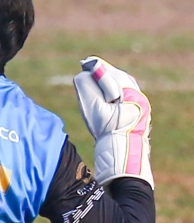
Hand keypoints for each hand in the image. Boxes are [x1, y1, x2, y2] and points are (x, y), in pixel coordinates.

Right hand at [73, 56, 152, 188]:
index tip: (83, 64)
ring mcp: (139, 105)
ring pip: (118, 86)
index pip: (108, 72)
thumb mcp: (94, 109)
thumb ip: (86, 87)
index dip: (94, 68)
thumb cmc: (107, 134)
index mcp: (131, 94)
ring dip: (104, 84)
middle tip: (85, 72)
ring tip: (90, 86)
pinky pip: (120, 96)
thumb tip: (83, 73)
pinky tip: (100, 99)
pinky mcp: (135, 113)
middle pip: (115, 77)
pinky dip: (108, 94)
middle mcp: (138, 97)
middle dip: (99, 75)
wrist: (123, 158)